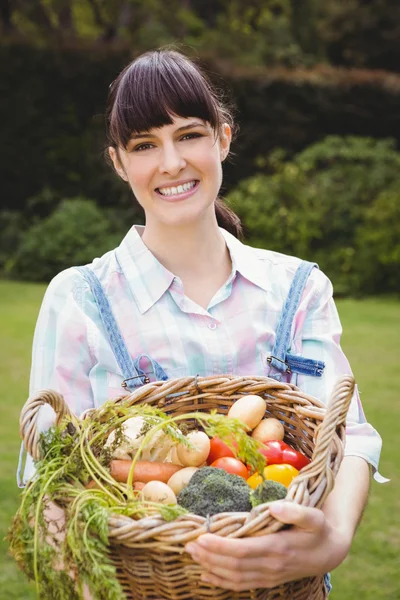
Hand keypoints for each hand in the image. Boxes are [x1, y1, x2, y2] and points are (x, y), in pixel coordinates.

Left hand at [185, 501, 351, 590]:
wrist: (330, 552)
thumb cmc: (319, 530)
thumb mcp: (314, 516)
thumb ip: (296, 510)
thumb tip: (275, 506)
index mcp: (278, 549)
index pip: (242, 551)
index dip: (219, 547)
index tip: (201, 538)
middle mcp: (270, 566)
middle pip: (233, 566)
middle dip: (208, 557)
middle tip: (188, 545)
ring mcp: (268, 576)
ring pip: (234, 577)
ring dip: (211, 568)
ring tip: (192, 555)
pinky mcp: (267, 579)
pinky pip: (241, 584)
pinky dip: (221, 581)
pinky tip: (206, 575)